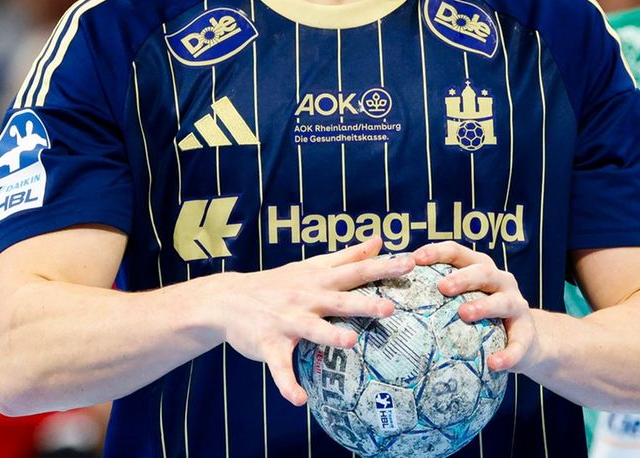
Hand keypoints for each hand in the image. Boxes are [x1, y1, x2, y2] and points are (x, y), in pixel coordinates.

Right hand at [217, 237, 415, 405]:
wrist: (228, 299)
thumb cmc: (278, 283)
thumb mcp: (312, 266)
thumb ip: (347, 256)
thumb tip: (379, 240)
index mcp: (319, 281)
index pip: (356, 272)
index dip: (383, 268)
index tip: (411, 263)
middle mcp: (305, 299)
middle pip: (339, 301)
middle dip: (364, 305)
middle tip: (390, 308)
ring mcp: (286, 322)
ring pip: (311, 330)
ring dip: (330, 336)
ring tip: (349, 343)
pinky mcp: (269, 345)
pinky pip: (280, 367)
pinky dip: (287, 384)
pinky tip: (299, 400)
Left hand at [412, 241, 537, 373]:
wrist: (527, 341)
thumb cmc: (484, 318)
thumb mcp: (465, 300)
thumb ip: (437, 296)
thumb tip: (388, 298)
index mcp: (482, 270)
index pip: (459, 253)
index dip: (438, 252)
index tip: (415, 258)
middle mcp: (502, 282)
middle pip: (483, 271)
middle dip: (462, 277)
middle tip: (442, 287)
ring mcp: (517, 306)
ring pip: (502, 302)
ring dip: (483, 306)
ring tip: (464, 314)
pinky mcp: (527, 335)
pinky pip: (518, 345)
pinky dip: (507, 354)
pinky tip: (494, 364)